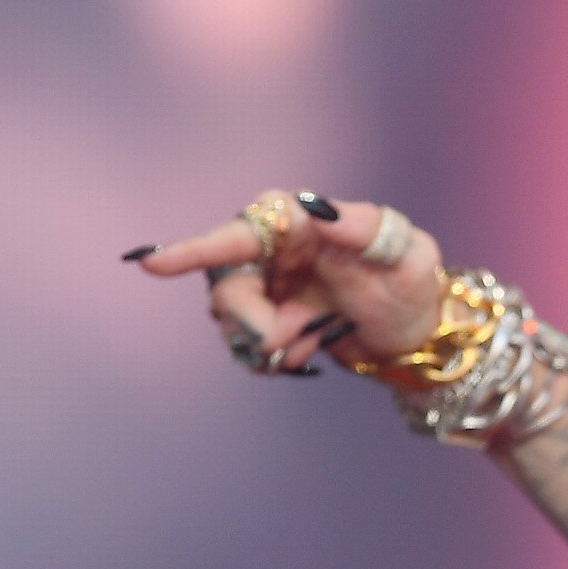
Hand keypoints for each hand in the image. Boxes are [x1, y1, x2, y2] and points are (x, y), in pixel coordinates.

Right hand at [131, 189, 447, 378]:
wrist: (416, 332)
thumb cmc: (412, 282)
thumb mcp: (404, 252)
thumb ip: (364, 228)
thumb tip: (322, 210)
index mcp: (296, 223)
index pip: (236, 234)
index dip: (191, 250)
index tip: (150, 264)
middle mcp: (272, 252)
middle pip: (225, 289)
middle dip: (248, 322)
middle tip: (285, 338)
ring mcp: (265, 288)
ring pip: (230, 324)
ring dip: (267, 344)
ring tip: (312, 338)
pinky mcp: (267, 320)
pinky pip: (245, 347)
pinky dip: (272, 358)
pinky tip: (306, 350)